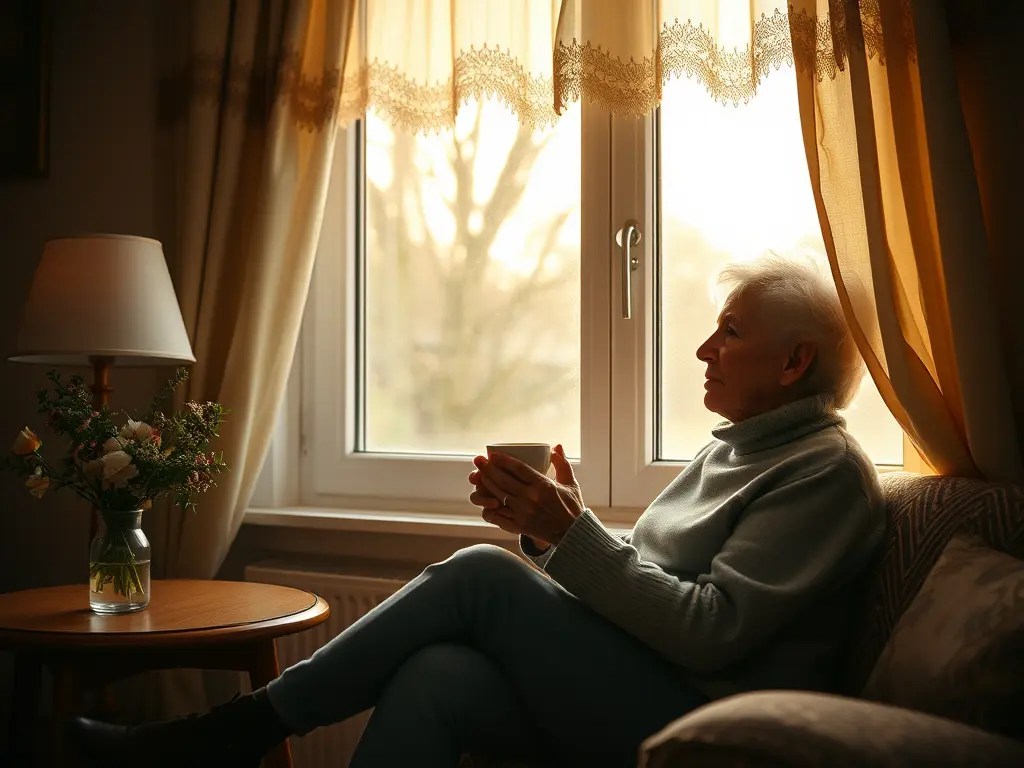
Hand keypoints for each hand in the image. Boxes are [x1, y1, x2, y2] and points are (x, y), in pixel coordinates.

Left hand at [467, 444, 584, 545]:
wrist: (573, 534)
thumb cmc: (572, 506)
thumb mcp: (570, 483)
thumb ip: (562, 463)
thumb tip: (556, 446)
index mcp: (543, 486)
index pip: (518, 468)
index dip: (503, 460)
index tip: (493, 454)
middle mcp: (531, 498)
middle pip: (503, 480)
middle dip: (488, 469)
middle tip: (478, 460)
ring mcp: (523, 513)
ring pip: (498, 495)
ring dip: (486, 484)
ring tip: (478, 475)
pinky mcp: (519, 526)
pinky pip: (498, 516)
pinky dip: (489, 508)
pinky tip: (484, 500)